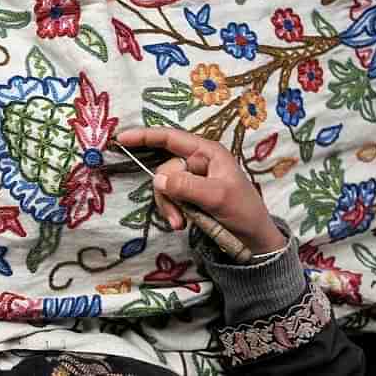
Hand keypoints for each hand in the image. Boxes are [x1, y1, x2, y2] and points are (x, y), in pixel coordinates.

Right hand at [116, 127, 285, 254]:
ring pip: (165, 187)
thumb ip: (187, 186)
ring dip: (169, 207)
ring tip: (181, 225)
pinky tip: (182, 225)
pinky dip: (172, 213)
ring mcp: (193, 180)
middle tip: (176, 218)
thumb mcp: (217, 197)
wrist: (254, 239)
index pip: (171, 138)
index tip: (122, 138)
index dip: (146, 136)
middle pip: (165, 169)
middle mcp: (197, 162)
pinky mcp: (190, 196)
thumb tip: (157, 178)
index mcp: (207, 152)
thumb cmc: (243, 211)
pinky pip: (170, 200)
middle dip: (166, 194)